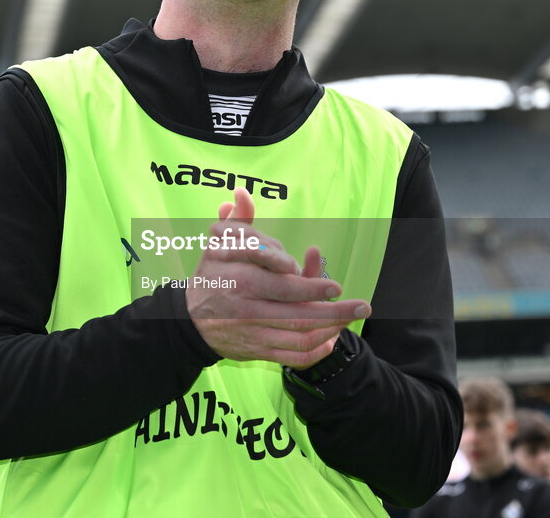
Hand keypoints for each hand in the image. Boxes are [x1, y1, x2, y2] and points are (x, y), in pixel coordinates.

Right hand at [186, 188, 370, 368]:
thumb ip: (239, 220)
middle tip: (361, 305)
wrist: (189, 320)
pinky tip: (331, 340)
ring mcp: (252, 331)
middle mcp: (245, 306)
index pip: (278, 281)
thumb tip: (242, 193)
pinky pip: (291, 356)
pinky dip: (315, 351)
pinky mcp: (256, 351)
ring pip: (298, 334)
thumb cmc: (213, 275)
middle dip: (333, 309)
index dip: (309, 284)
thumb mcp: (219, 244)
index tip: (334, 284)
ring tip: (352, 318)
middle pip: (295, 311)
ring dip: (330, 328)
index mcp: (238, 277)